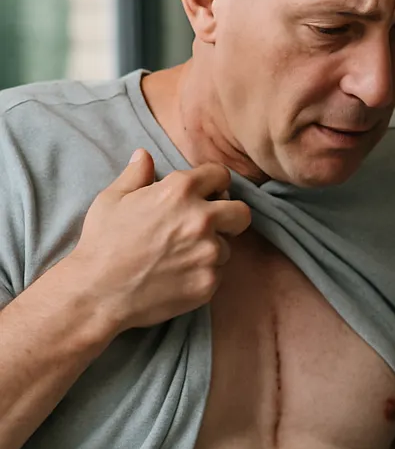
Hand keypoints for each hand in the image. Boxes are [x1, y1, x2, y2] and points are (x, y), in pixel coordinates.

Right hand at [66, 150, 250, 331]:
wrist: (99, 293)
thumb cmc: (102, 243)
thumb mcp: (112, 200)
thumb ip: (136, 175)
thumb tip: (144, 155)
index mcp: (180, 192)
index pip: (221, 176)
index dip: (214, 184)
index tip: (207, 194)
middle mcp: (201, 219)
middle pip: (241, 212)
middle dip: (230, 216)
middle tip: (209, 226)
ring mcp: (209, 253)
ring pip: (228, 246)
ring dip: (211, 249)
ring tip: (180, 256)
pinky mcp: (210, 281)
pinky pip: (218, 273)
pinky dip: (203, 273)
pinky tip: (178, 275)